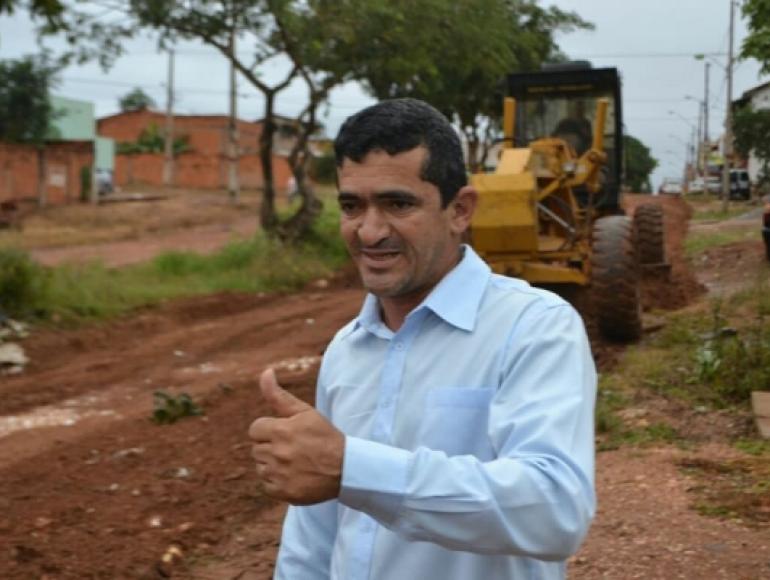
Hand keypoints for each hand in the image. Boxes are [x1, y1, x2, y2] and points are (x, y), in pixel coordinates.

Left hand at [248, 368, 343, 504]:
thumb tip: (265, 372)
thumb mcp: (305, 412)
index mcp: (280, 430)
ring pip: (260, 467)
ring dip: (272, 464)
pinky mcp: (282, 492)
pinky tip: (294, 475)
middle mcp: (277, 453)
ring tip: (295, 462)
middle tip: (294, 448)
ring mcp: (279, 474)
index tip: (286, 433)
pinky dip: (277, 481)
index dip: (269, 429)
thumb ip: (278, 394)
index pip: (255, 428)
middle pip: (256, 448)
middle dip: (271, 446)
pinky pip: (267, 485)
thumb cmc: (324, 436)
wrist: (346, 468)